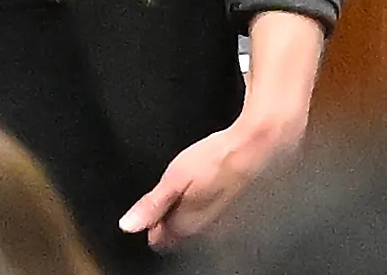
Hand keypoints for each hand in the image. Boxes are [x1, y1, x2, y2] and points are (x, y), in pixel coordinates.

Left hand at [120, 104, 307, 249]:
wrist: (260, 146)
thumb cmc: (218, 159)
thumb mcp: (175, 177)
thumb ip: (151, 204)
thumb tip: (126, 226)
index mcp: (185, 226)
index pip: (158, 239)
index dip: (151, 219)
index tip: (156, 199)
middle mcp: (204, 231)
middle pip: (177, 232)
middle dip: (171, 214)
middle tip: (176, 186)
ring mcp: (223, 222)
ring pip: (196, 223)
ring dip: (191, 207)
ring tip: (196, 181)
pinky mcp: (238, 209)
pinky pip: (213, 212)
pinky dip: (208, 200)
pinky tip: (213, 180)